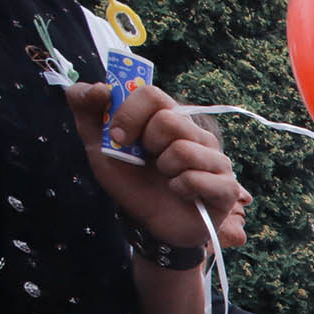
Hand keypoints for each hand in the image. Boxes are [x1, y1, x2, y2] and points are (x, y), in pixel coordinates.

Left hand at [65, 82, 243, 247]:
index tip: (118, 138)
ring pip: (183, 150)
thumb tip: (98, 87)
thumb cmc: (132, 184)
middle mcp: (198, 135)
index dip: (129, 113)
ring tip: (167, 179)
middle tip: (151, 161)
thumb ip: (86, 111)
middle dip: (148, 145)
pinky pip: (196, 178)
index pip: (153, 95)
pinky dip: (180, 189)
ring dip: (165, 170)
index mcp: (171, 119)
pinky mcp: (227, 187)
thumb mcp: (99, 147)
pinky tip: (181, 194)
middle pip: (170, 121)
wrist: (153, 225)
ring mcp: (217, 160)